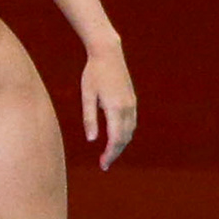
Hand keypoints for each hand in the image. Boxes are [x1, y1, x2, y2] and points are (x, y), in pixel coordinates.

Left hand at [78, 38, 138, 169]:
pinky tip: (116, 138)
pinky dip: (125, 134)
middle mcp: (127, 107)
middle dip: (115, 153)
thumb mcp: (86, 95)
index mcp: (115, 108)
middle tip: (104, 164)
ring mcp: (132, 104)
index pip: (115, 139)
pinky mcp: (132, 100)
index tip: (103, 165)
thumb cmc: (93, 73)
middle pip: (124, 138)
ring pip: (130, 131)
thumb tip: (92, 140)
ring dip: (121, 144)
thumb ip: (89, 119)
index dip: (110, 154)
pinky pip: (131, 123)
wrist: (108, 53)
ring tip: (109, 154)